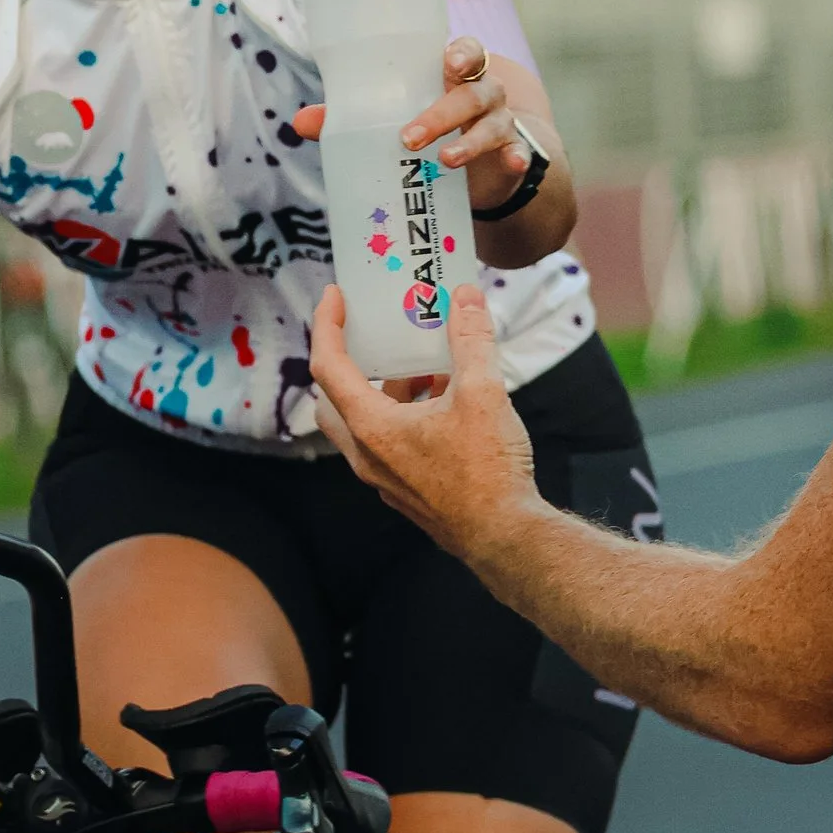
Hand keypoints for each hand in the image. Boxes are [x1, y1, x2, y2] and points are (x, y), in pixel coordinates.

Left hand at [290, 37, 536, 212]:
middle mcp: (484, 92)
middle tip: (409, 137)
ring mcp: (502, 122)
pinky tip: (512, 164)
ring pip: (493, 124)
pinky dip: (518, 157)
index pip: (468, 51)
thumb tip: (301, 121)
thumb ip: (354, 117)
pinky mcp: (512, 153)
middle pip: (474, 92)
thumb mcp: (399, 117)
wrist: (482, 163)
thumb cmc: (433, 125)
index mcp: (456, 74)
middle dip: (443, 112)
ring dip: (470, 142)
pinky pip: (520, 153)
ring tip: (445, 161)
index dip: (462, 53)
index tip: (448, 62)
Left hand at [310, 284, 540, 558]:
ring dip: (386, 390)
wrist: (504, 536)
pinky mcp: (406, 491)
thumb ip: (471, 340)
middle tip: (372, 338)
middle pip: (334, 399)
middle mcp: (367, 455)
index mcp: (371, 428)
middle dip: (349, 363)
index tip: (335, 297)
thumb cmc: (486, 469)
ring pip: (364, 424)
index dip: (327, 326)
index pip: (328, 367)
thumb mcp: (483, 393)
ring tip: (426, 368)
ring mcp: (384, 478)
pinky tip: (445, 405)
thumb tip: (466, 298)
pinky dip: (403, 416)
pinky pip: (389, 445)